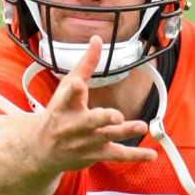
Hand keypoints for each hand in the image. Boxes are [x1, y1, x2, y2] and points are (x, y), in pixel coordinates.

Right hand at [31, 36, 156, 171]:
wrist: (42, 149)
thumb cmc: (59, 113)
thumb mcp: (66, 87)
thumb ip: (86, 64)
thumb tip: (98, 39)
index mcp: (65, 106)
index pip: (69, 96)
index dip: (74, 90)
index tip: (77, 83)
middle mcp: (74, 125)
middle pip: (90, 121)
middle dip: (103, 118)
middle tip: (116, 115)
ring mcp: (86, 142)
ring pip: (107, 137)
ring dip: (124, 132)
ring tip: (142, 126)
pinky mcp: (96, 154)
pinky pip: (117, 155)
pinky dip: (135, 155)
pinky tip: (152, 155)